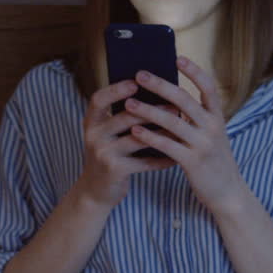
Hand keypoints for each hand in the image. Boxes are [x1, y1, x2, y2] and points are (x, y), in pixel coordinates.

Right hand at [76, 79, 176, 208]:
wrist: (96, 191)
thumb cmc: (110, 155)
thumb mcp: (108, 135)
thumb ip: (122, 118)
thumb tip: (154, 95)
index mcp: (91, 122)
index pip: (99, 99)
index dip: (116, 90)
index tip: (136, 82)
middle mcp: (93, 135)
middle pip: (123, 117)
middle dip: (150, 110)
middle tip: (174, 105)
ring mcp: (103, 153)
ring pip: (137, 139)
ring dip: (161, 132)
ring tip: (180, 127)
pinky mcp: (115, 170)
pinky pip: (144, 162)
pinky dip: (162, 158)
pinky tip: (177, 155)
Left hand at [126, 57, 246, 213]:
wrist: (227, 192)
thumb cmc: (213, 160)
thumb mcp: (211, 135)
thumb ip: (196, 118)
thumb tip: (169, 97)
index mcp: (218, 118)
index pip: (209, 88)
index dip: (194, 72)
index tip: (178, 58)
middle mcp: (213, 128)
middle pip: (185, 100)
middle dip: (160, 85)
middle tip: (140, 74)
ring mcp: (203, 145)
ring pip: (172, 121)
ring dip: (149, 110)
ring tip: (129, 102)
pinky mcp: (192, 162)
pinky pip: (167, 145)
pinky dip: (150, 136)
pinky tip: (135, 130)